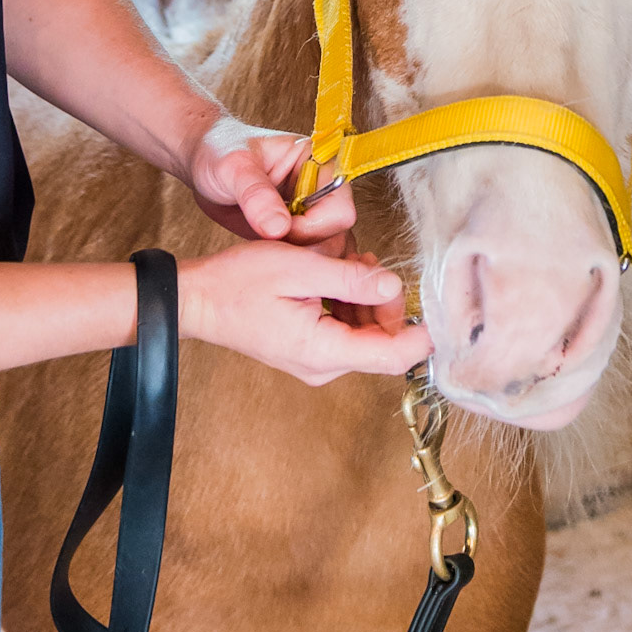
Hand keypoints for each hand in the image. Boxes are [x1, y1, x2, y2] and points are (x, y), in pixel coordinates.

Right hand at [179, 239, 430, 386]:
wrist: (197, 300)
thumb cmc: (236, 284)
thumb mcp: (298, 268)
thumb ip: (350, 278)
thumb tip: (394, 284)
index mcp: (323, 350)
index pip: (394, 356)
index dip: (422, 333)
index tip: (434, 304)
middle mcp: (324, 365)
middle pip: (384, 343)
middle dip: (388, 303)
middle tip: (369, 266)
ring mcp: (317, 362)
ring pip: (368, 335)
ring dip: (368, 300)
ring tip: (347, 266)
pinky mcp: (311, 352)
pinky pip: (348, 332)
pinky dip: (351, 305)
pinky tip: (336, 279)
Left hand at [184, 114, 356, 245]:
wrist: (203, 163)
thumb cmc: (220, 150)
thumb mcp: (233, 166)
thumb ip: (256, 194)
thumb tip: (279, 228)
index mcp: (319, 162)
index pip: (340, 207)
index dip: (313, 226)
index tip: (277, 226)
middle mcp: (322, 188)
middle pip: (337, 235)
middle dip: (302, 245)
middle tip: (265, 237)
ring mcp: (311, 213)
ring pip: (325, 250)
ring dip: (294, 258)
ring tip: (261, 242)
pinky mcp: (297, 232)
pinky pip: (306, 258)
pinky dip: (287, 264)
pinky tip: (262, 253)